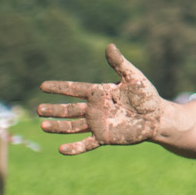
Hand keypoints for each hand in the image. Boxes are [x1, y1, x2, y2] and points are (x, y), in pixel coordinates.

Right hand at [36, 43, 165, 154]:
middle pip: (69, 109)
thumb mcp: (133, 77)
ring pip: (72, 126)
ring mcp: (98, 124)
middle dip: (54, 110)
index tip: (42, 86)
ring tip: (43, 126)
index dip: (59, 87)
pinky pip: (86, 144)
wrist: (157, 117)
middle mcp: (94, 108)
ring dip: (58, 127)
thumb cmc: (146, 95)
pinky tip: (61, 149)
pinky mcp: (104, 138)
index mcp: (98, 92)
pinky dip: (74, 148)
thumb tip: (109, 45)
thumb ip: (119, 63)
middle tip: (38, 109)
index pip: (74, 89)